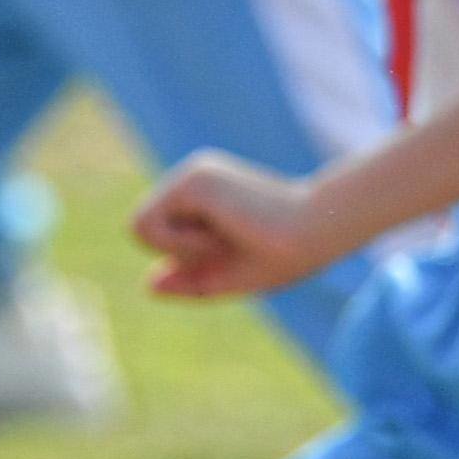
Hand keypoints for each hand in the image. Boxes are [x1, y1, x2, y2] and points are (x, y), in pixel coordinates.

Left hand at [133, 151, 361, 300]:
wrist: (318, 233)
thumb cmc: (287, 255)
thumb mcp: (228, 276)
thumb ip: (188, 281)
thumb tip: (148, 285)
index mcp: (204, 195)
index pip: (158, 234)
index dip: (182, 256)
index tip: (226, 250)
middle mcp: (193, 177)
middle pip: (143, 231)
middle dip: (179, 253)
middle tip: (229, 245)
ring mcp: (192, 173)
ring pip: (140, 228)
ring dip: (182, 249)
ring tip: (228, 237)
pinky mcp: (193, 178)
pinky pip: (149, 225)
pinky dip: (183, 244)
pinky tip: (223, 232)